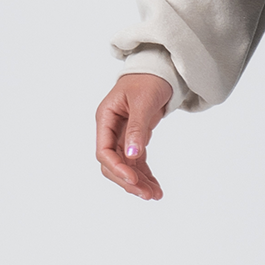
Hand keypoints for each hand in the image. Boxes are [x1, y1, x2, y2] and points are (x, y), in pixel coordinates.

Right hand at [95, 74, 173, 199]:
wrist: (160, 70)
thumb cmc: (149, 79)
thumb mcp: (143, 102)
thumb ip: (137, 128)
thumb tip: (132, 155)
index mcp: (106, 118)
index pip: (104, 151)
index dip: (117, 167)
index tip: (133, 179)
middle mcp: (111, 129)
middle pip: (113, 163)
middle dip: (128, 180)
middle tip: (147, 194)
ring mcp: (122, 136)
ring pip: (126, 166)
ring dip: (139, 182)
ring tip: (155, 195)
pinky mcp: (135, 139)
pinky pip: (137, 162)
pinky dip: (145, 174)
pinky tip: (155, 187)